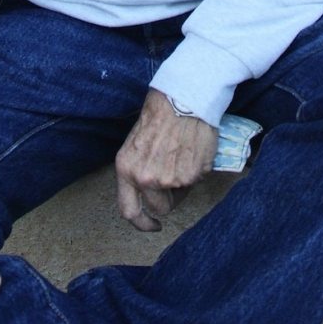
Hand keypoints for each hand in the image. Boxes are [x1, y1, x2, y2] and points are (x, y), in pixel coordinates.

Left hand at [115, 88, 217, 232]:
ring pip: (181, 194)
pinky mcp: (191, 175)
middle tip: (175, 178)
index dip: (142, 223)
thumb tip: (150, 190)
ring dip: (183, 183)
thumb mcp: (136, 144)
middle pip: (160, 208)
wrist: (182, 98)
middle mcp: (145, 178)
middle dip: (169, 198)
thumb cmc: (159, 115)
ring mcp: (169, 179)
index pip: (129, 211)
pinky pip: (195, 181)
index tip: (153, 225)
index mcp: (126, 169)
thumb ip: (139, 170)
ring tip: (183, 155)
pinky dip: (196, 170)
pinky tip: (193, 149)